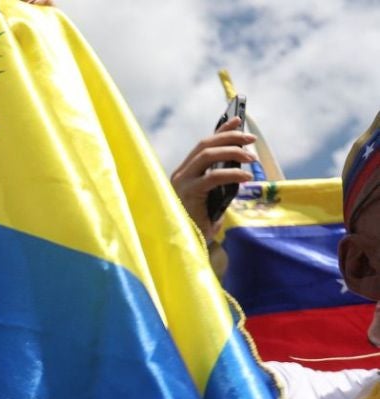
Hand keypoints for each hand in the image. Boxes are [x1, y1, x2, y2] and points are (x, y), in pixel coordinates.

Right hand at [170, 116, 257, 243]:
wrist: (187, 246)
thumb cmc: (199, 225)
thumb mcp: (213, 199)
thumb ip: (220, 184)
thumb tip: (239, 169)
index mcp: (185, 173)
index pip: (203, 145)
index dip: (220, 131)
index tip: (237, 119)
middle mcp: (181, 174)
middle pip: (205, 145)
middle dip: (230, 137)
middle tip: (251, 139)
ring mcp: (182, 182)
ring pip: (207, 155)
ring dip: (233, 152)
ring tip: (252, 159)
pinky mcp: (188, 193)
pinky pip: (212, 176)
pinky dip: (232, 174)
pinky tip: (246, 177)